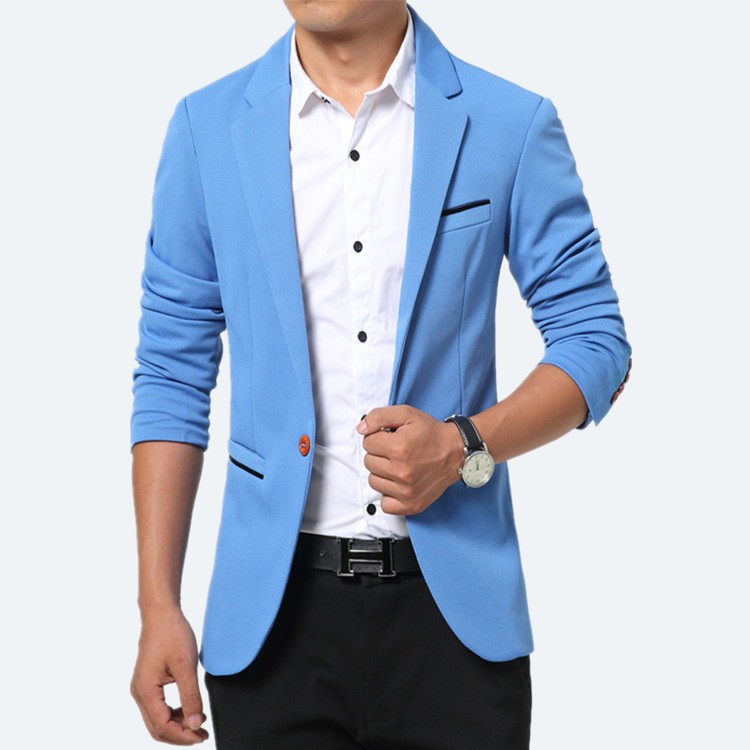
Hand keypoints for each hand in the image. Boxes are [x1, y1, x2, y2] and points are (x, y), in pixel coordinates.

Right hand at [130, 606, 208, 744]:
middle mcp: (139, 693)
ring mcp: (142, 688)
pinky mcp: (148, 683)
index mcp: (145, 690)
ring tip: (198, 724)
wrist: (161, 613)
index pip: (163, 726)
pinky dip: (173, 713)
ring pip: (157, 719)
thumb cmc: (172, 633)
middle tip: (202, 735)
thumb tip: (195, 723)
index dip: (183, 735)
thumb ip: (190, 696)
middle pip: (157, 728)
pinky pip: (158, 707)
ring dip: (177, 725)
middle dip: (180, 735)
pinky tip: (189, 709)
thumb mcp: (186, 665)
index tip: (202, 736)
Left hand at [357, 404, 465, 514]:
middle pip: (369, 462)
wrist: (456, 452)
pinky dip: (389, 494)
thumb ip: (379, 416)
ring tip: (399, 465)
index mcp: (399, 448)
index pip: (368, 443)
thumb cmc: (431, 433)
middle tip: (396, 451)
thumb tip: (361, 429)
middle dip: (379, 454)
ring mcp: (406, 491)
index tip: (391, 438)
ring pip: (374, 481)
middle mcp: (402, 471)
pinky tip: (399, 483)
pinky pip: (385, 504)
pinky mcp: (411, 504)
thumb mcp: (407, 414)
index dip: (378, 437)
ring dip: (382, 473)